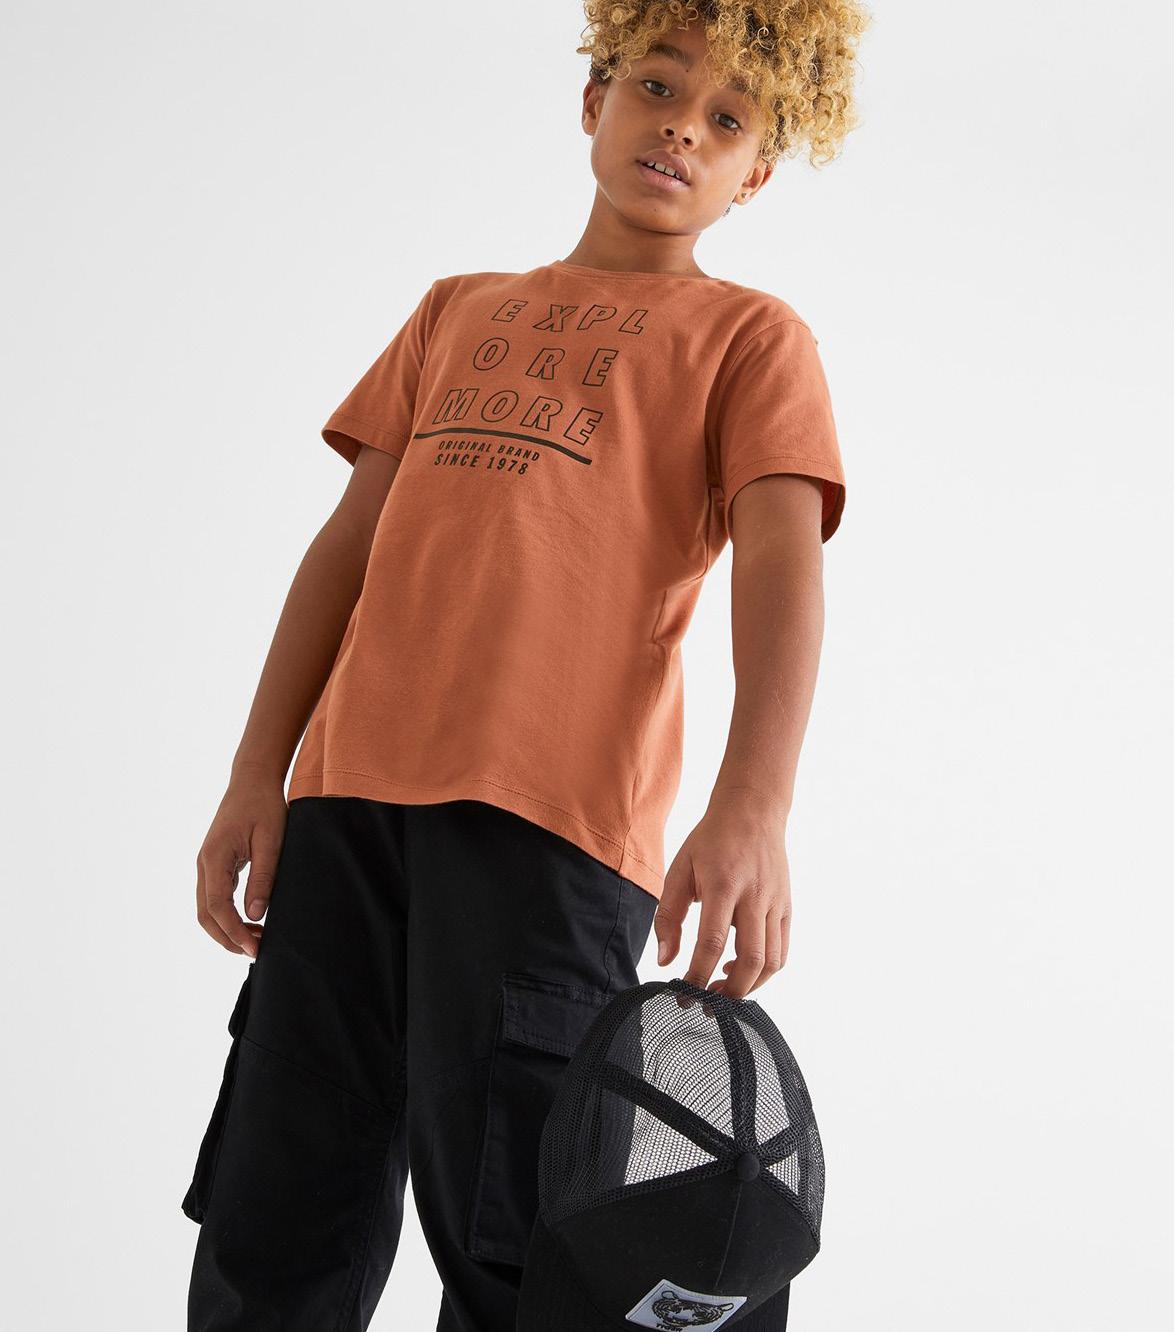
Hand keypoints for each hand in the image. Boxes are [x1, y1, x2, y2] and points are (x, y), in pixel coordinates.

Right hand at [195, 770, 288, 956]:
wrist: (253, 780)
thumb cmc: (265, 806)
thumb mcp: (271, 841)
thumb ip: (262, 877)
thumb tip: (255, 915)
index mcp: (214, 857)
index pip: (217, 907)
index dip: (233, 931)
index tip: (253, 948)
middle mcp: (204, 863)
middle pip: (205, 914)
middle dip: (227, 937)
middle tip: (256, 952)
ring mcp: (207, 864)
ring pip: (207, 909)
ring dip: (227, 929)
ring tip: (256, 941)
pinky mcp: (215, 864)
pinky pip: (214, 897)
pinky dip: (227, 916)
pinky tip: (250, 922)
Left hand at [654, 789, 790, 998]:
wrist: (752, 812)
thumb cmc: (710, 842)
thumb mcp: (679, 870)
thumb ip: (669, 916)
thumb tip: (664, 961)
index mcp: (723, 885)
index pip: (711, 943)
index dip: (698, 974)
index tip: (683, 993)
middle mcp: (754, 896)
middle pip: (750, 960)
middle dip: (729, 992)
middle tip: (706, 1000)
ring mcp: (775, 903)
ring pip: (771, 961)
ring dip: (748, 986)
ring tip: (723, 988)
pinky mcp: (786, 908)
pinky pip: (782, 951)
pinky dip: (764, 971)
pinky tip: (740, 968)